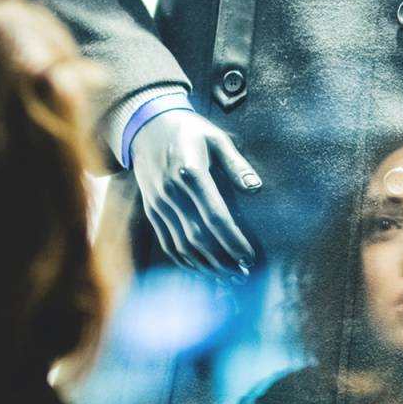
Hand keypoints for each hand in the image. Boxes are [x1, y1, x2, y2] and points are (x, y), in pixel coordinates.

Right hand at [131, 110, 261, 275]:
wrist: (146, 126)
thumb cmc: (189, 131)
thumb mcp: (216, 138)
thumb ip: (236, 164)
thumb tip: (255, 189)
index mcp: (191, 173)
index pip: (215, 217)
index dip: (233, 241)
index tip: (249, 257)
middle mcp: (172, 192)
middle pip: (198, 237)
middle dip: (223, 260)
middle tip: (244, 274)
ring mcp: (159, 204)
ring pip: (182, 245)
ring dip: (206, 265)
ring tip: (228, 277)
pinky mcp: (151, 210)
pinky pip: (167, 243)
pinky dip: (185, 260)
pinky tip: (203, 269)